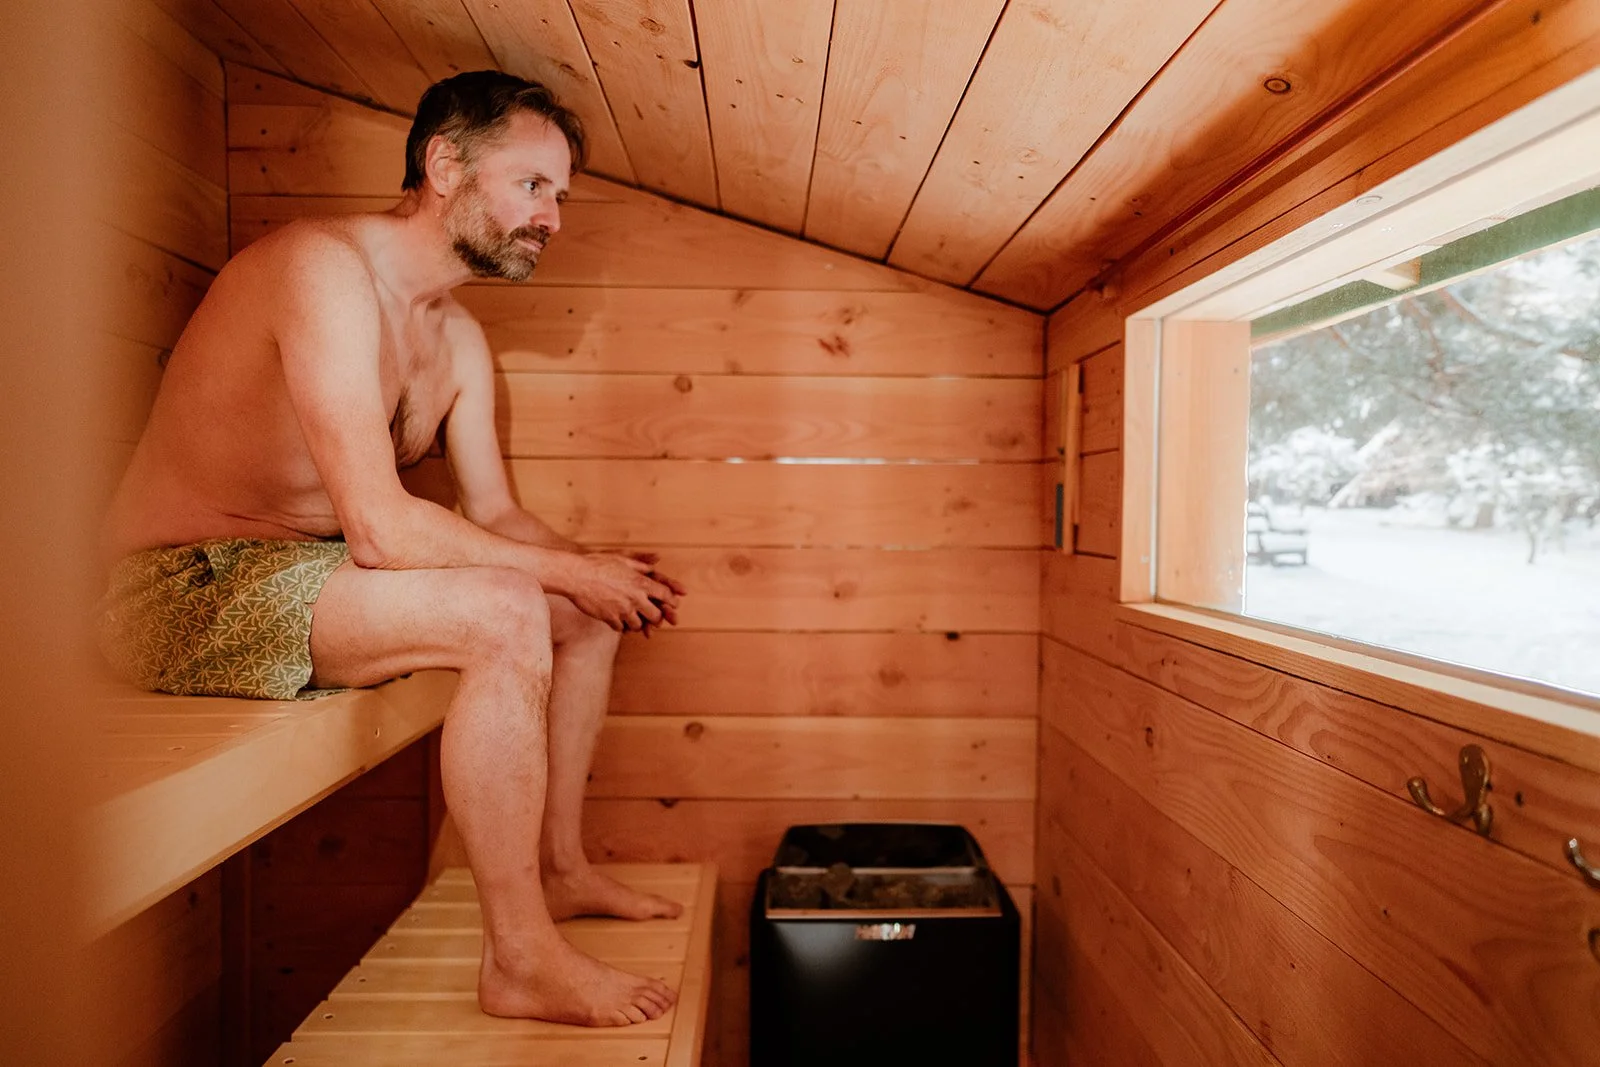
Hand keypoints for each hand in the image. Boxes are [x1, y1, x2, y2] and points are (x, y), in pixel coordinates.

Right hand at [567, 552, 685, 632]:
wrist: (576, 575)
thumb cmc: (598, 563)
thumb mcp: (622, 558)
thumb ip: (642, 563)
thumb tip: (657, 560)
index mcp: (641, 582)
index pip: (666, 595)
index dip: (672, 601)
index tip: (673, 605)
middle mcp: (635, 598)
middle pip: (656, 616)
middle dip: (656, 617)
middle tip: (653, 617)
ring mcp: (622, 610)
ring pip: (638, 625)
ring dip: (637, 623)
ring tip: (633, 619)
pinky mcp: (610, 618)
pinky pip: (621, 628)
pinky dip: (621, 626)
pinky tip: (617, 620)